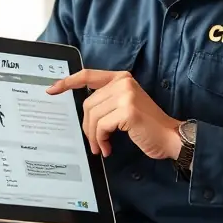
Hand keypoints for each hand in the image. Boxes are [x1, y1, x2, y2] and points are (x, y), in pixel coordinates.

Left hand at [46, 69, 181, 159]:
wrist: (170, 137)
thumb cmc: (147, 126)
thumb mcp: (126, 106)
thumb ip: (107, 101)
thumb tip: (83, 113)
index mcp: (121, 78)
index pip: (88, 75)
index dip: (67, 82)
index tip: (52, 89)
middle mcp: (123, 83)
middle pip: (87, 104)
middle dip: (87, 127)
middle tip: (94, 142)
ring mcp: (126, 95)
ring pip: (93, 117)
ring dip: (94, 137)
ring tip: (101, 147)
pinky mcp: (127, 110)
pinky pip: (102, 127)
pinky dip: (101, 140)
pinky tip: (108, 147)